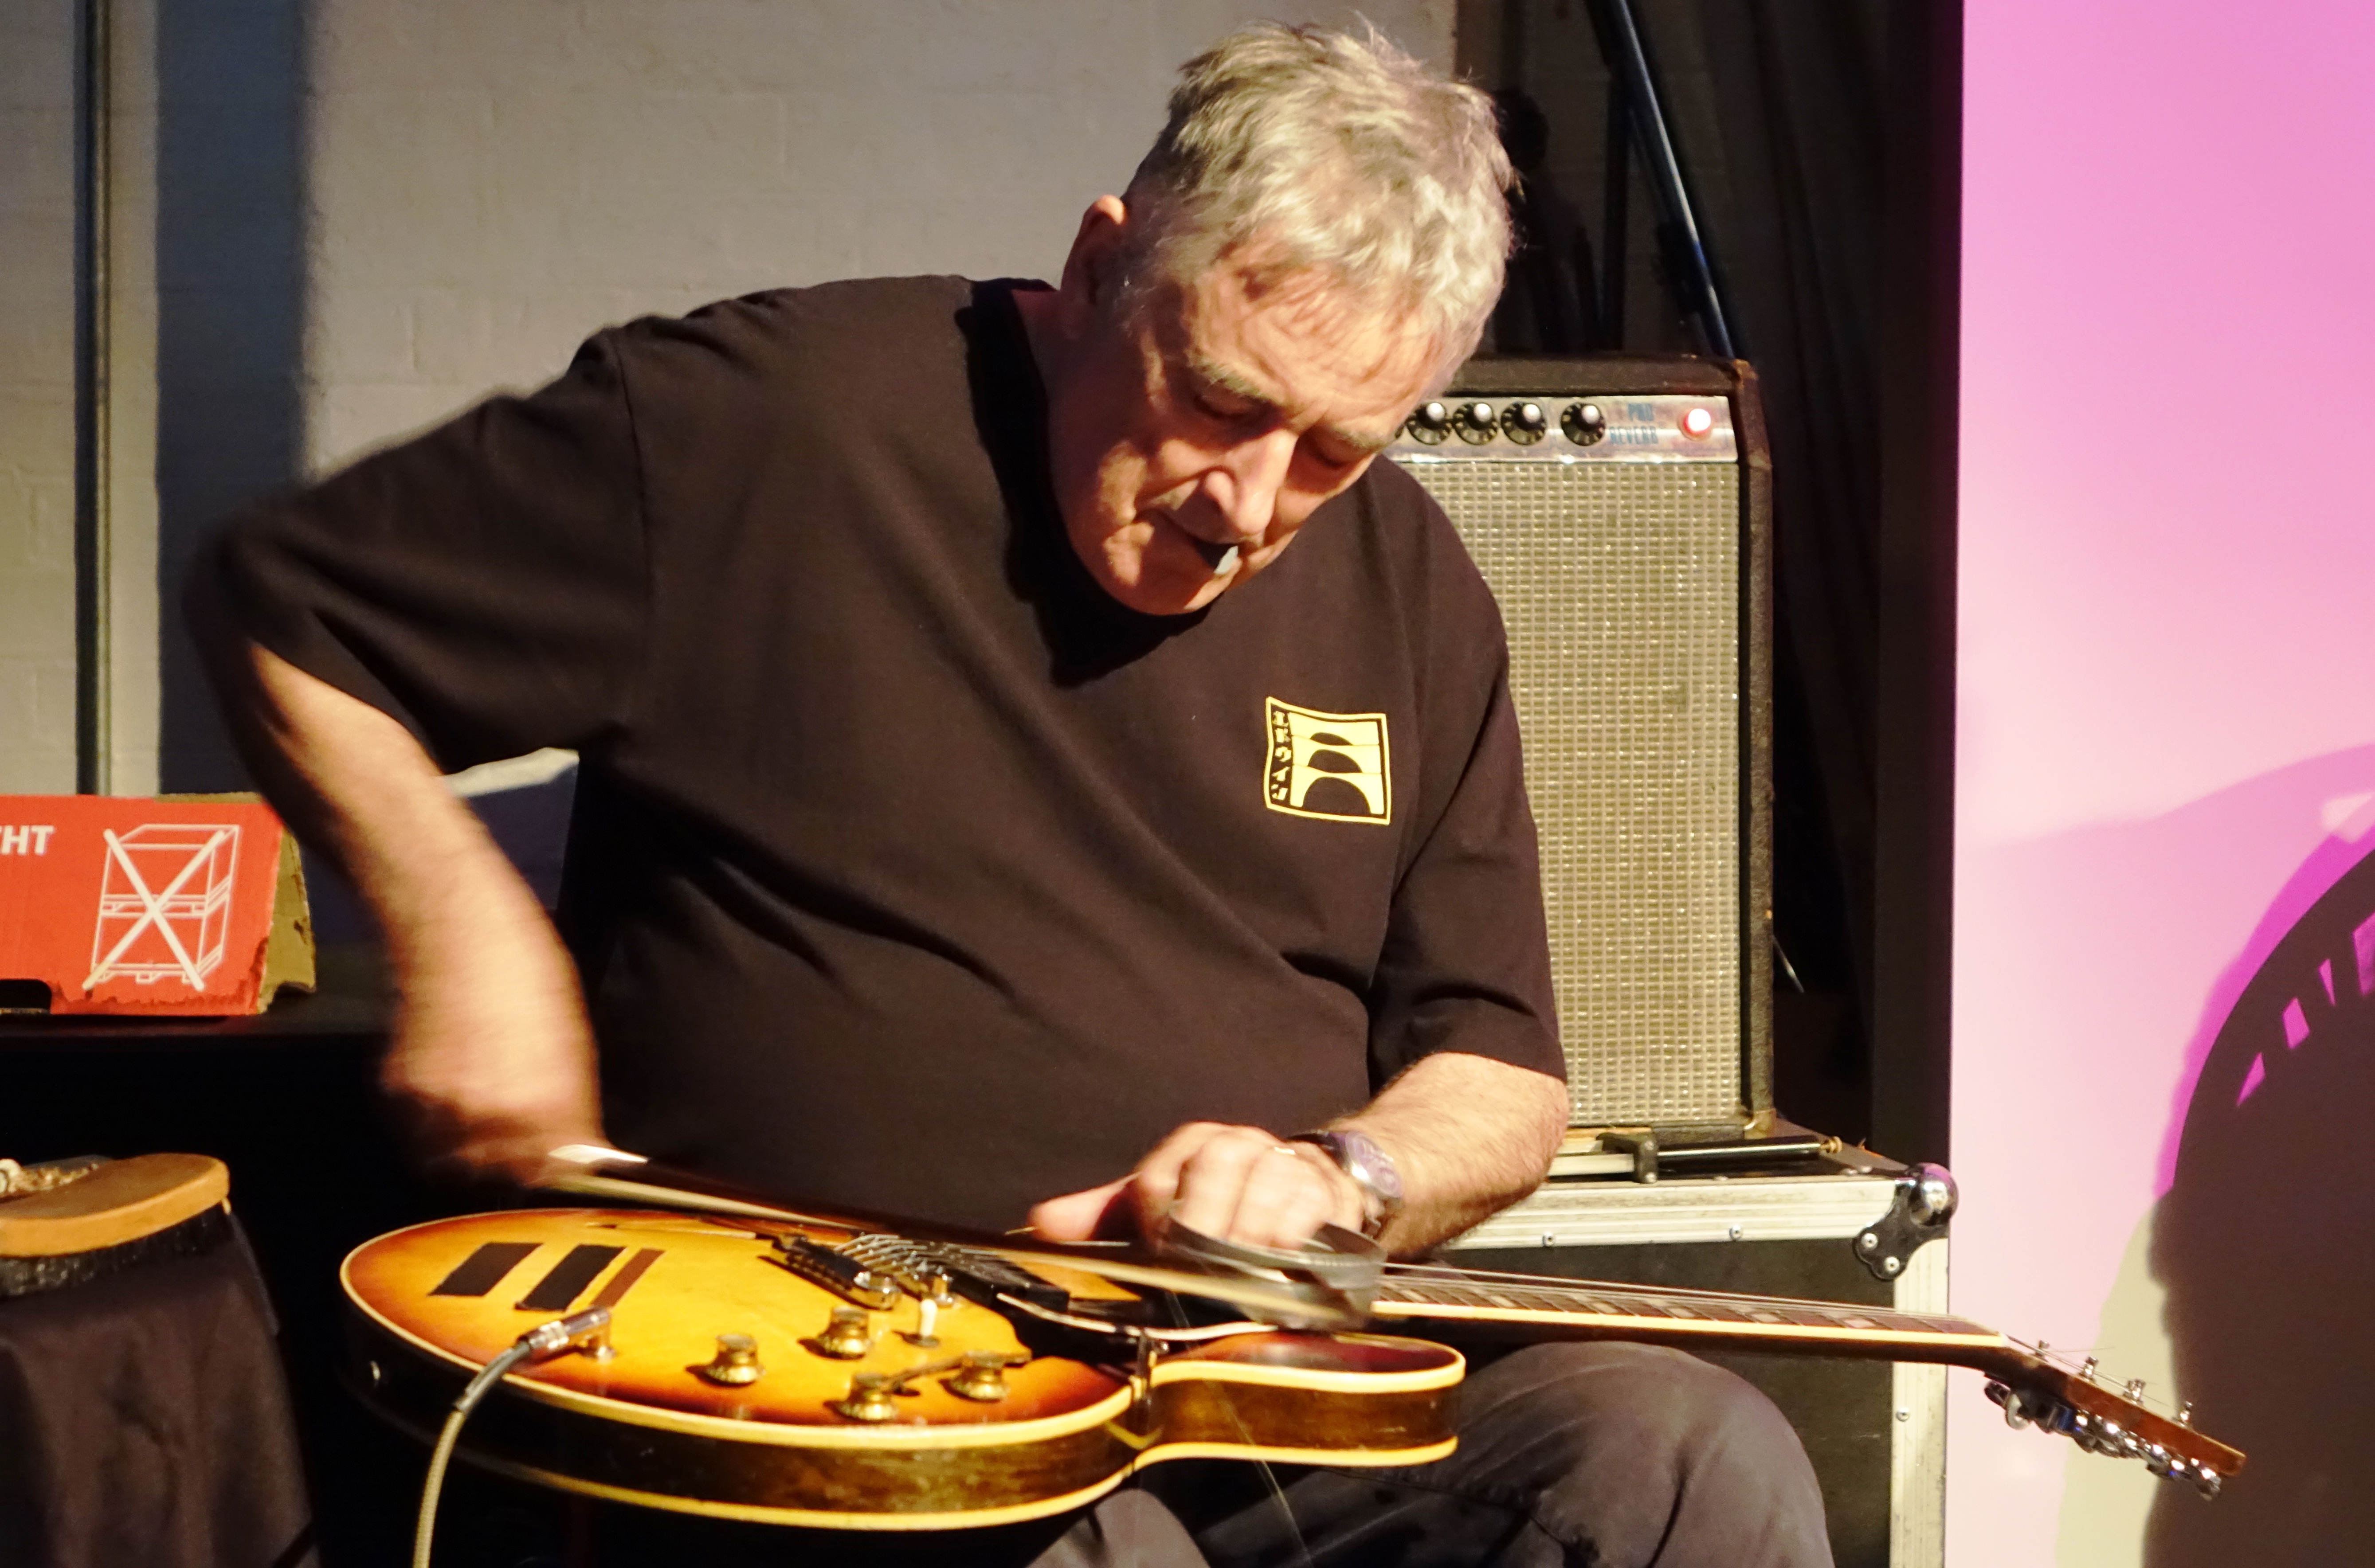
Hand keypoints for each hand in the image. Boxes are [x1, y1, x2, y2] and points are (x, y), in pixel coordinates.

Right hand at [380, 936, 604, 1184]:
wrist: (459, 931)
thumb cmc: (525, 977)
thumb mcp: (571, 1045)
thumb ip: (571, 1109)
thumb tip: (578, 1153)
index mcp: (541, 1110)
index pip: (547, 1177)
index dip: (550, 1168)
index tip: (553, 1159)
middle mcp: (487, 1120)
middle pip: (496, 1177)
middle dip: (508, 1159)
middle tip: (513, 1126)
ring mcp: (436, 1110)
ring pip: (449, 1163)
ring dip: (465, 1146)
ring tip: (478, 1102)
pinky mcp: (397, 1095)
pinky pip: (415, 1132)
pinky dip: (432, 1120)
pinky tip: (450, 1081)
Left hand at [1026, 1122, 1365, 1250]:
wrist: (1299, 1188)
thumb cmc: (1216, 1204)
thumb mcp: (1158, 1207)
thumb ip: (1103, 1216)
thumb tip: (1040, 1224)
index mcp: (1190, 1145)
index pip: (1160, 1174)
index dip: (1156, 1214)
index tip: (1159, 1249)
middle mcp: (1236, 1143)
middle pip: (1217, 1165)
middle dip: (1205, 1219)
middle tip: (1199, 1264)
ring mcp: (1284, 1161)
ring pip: (1266, 1181)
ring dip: (1250, 1230)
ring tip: (1240, 1270)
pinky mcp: (1325, 1189)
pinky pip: (1311, 1203)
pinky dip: (1294, 1233)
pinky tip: (1282, 1259)